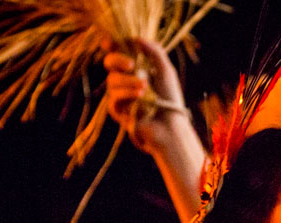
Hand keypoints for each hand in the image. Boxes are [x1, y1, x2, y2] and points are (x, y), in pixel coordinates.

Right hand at [103, 38, 188, 155]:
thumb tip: (136, 38)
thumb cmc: (170, 99)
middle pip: (110, 63)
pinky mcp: (118, 110)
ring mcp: (120, 95)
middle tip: (131, 64)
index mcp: (136, 67)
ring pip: (112, 81)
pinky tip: (140, 97)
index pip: (118, 51)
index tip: (110, 42)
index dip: (111, 44)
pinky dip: (127, 96)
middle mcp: (125, 79)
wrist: (171, 125)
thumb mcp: (165, 71)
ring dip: (128, 82)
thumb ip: (154, 52)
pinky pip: (115, 98)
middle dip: (117, 60)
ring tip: (145, 87)